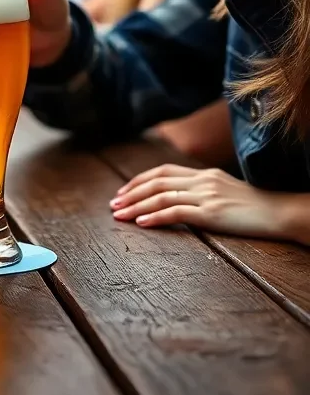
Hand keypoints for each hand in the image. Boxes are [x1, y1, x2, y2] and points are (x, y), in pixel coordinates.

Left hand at [110, 164, 296, 240]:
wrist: (280, 212)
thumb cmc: (254, 206)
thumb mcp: (224, 190)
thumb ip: (202, 189)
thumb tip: (179, 197)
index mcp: (203, 173)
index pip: (162, 171)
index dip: (138, 180)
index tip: (123, 191)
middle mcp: (201, 180)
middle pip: (156, 182)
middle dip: (131, 193)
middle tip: (113, 204)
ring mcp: (206, 196)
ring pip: (161, 197)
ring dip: (136, 206)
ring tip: (119, 215)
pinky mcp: (212, 213)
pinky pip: (176, 213)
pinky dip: (155, 217)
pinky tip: (141, 223)